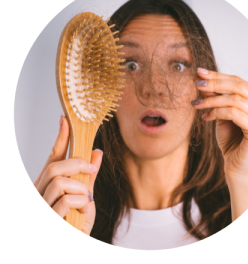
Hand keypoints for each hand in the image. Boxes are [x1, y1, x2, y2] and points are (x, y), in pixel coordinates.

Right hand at [33, 116, 102, 235]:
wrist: (77, 239)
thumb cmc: (76, 223)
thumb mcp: (86, 197)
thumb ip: (89, 176)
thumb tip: (96, 152)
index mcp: (48, 185)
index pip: (53, 158)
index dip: (60, 139)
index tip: (65, 120)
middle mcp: (40, 192)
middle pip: (54, 167)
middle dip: (77, 164)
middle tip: (92, 169)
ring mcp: (42, 204)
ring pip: (59, 181)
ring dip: (80, 187)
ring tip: (87, 198)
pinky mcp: (49, 216)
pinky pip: (65, 200)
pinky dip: (80, 201)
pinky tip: (84, 209)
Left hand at [192, 68, 247, 180]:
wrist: (236, 166)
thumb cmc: (231, 140)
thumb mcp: (222, 113)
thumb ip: (217, 97)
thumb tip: (204, 79)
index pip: (240, 82)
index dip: (218, 76)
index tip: (200, 73)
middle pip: (239, 87)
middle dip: (214, 84)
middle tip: (197, 84)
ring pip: (235, 100)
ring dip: (211, 100)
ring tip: (196, 104)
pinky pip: (233, 113)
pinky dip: (216, 112)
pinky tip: (205, 117)